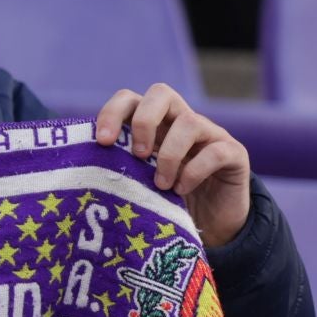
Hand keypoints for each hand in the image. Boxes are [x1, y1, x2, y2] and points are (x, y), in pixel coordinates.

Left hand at [95, 84, 249, 247]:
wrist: (213, 222)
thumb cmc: (166, 200)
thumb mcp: (137, 182)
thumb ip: (118, 168)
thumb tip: (81, 169)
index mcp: (153, 125)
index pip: (129, 99)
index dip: (113, 113)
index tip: (103, 142)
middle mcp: (181, 121)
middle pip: (161, 93)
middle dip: (144, 121)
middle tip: (138, 155)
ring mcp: (210, 134)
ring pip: (190, 122)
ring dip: (170, 155)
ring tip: (161, 185)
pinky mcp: (234, 154)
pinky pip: (216, 151)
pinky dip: (194, 171)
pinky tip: (181, 190)